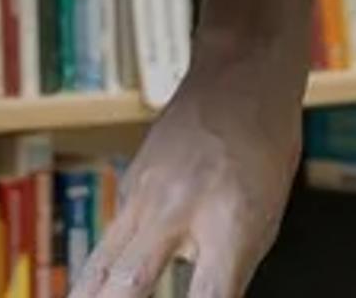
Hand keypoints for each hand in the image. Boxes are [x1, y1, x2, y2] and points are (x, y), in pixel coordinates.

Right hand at [70, 34, 312, 297]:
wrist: (239, 79)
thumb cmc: (264, 150)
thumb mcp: (264, 220)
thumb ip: (228, 274)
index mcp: (231, 221)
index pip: (210, 296)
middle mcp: (182, 208)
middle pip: (132, 283)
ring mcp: (148, 195)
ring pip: (103, 265)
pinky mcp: (130, 189)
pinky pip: (109, 242)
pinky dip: (96, 277)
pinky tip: (91, 295)